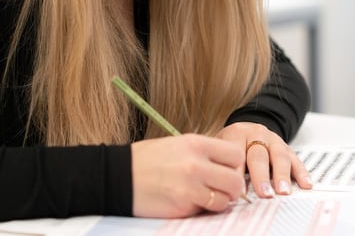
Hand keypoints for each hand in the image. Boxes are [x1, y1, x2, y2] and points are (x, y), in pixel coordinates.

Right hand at [131, 134, 245, 216]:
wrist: (119, 176)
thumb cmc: (147, 159)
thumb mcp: (177, 144)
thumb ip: (202, 152)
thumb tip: (226, 164)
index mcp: (196, 144)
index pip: (236, 154)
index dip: (234, 164)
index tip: (227, 168)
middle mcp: (196, 164)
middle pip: (235, 180)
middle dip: (233, 187)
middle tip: (222, 188)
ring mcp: (190, 187)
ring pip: (225, 200)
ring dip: (220, 201)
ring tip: (206, 196)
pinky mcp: (182, 207)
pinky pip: (205, 211)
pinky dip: (203, 209)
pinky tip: (190, 202)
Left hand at [216, 122, 312, 198]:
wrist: (246, 130)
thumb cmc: (231, 146)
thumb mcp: (221, 150)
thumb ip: (223, 166)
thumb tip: (222, 192)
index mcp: (236, 134)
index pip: (235, 154)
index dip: (236, 173)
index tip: (237, 191)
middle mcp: (256, 134)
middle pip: (259, 155)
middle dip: (261, 176)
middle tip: (264, 193)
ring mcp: (274, 140)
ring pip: (279, 156)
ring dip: (282, 175)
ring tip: (283, 191)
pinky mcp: (287, 147)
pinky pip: (295, 159)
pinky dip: (301, 172)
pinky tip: (306, 184)